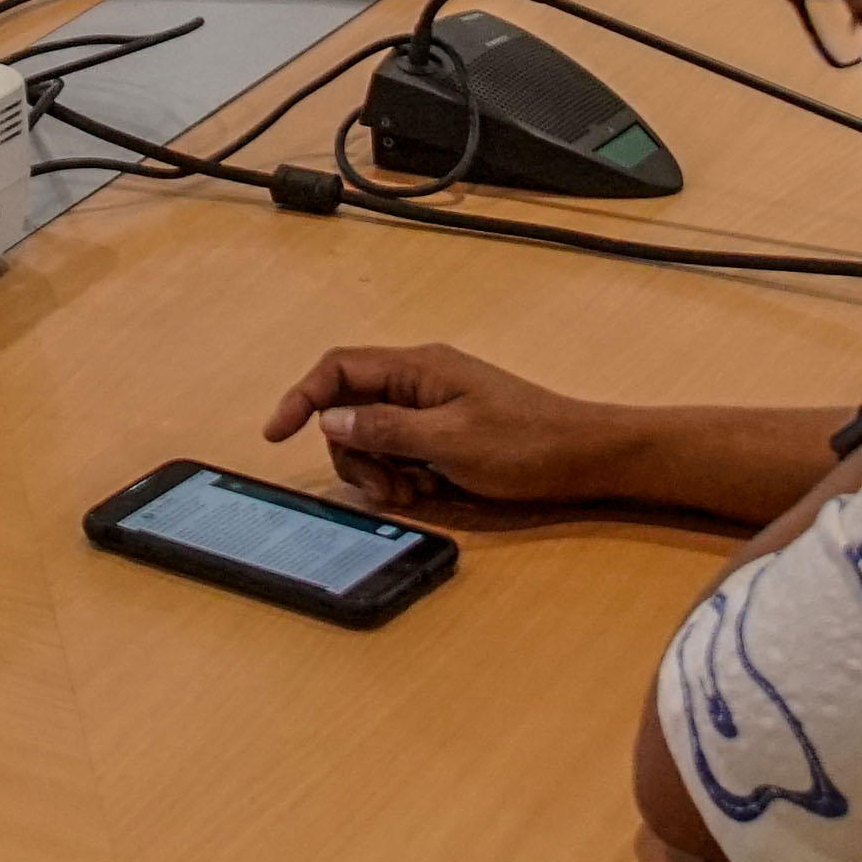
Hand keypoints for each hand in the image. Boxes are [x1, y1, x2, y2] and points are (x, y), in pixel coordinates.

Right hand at [263, 343, 628, 512]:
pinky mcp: (446, 430)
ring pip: (373, 434)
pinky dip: (404, 473)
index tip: (276, 433)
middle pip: (350, 408)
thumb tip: (330, 417)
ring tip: (414, 493)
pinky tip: (431, 490)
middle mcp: (420, 380)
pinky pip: (402, 449)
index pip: (338, 369)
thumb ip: (385, 428)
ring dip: (380, 469)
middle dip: (353, 451)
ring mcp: (433, 405)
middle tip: (386, 487)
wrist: (585, 457)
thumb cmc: (526, 445)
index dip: (301, 398)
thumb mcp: (449, 442)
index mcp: (418, 369)